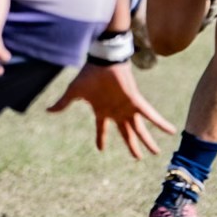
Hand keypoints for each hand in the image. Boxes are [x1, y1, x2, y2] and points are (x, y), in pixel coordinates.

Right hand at [47, 62, 176, 158]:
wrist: (102, 59)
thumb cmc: (89, 74)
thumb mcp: (74, 92)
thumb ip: (63, 103)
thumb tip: (47, 110)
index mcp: (103, 110)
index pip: (102, 128)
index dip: (101, 139)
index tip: (100, 149)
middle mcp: (117, 111)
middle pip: (126, 133)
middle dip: (132, 145)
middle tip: (138, 157)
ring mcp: (127, 107)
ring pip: (139, 128)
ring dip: (147, 140)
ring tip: (156, 152)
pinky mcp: (135, 101)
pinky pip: (151, 114)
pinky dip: (160, 123)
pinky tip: (170, 131)